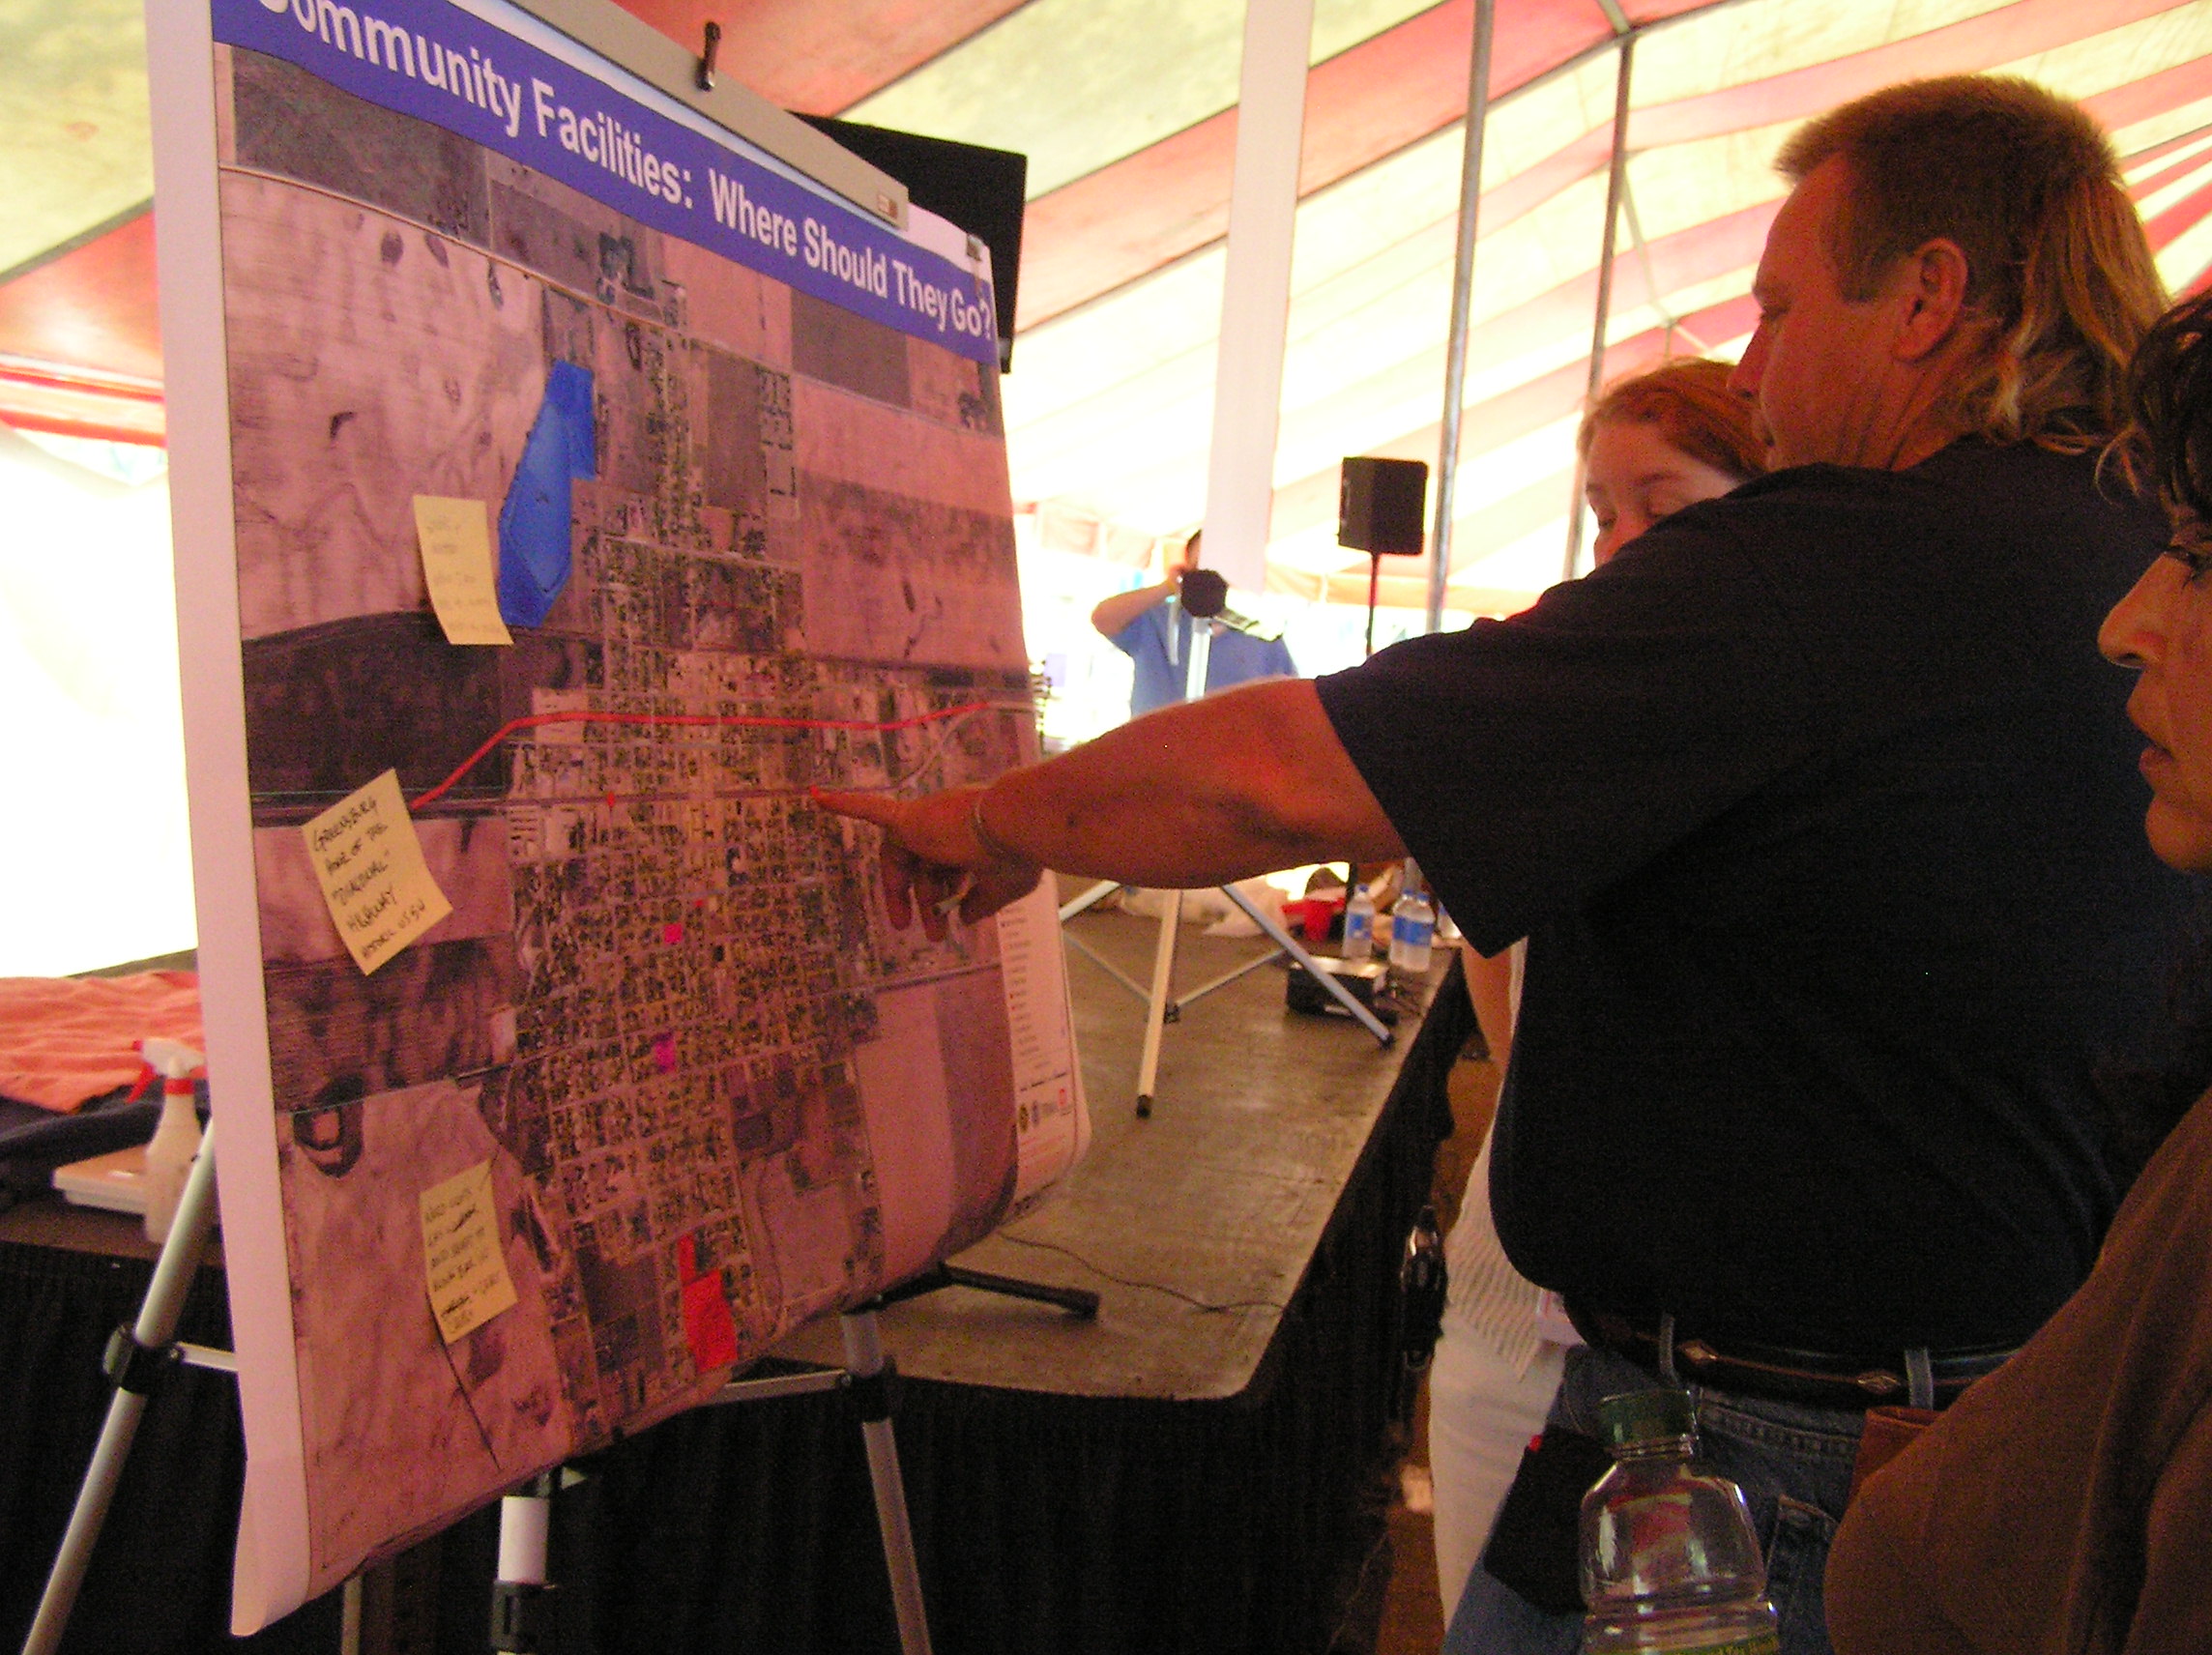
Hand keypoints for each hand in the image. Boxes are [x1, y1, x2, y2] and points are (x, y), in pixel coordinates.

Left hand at [811, 784, 1041, 938]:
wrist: (1017, 827)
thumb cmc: (1016, 854)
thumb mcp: (1003, 887)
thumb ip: (981, 903)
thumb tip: (963, 919)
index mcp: (970, 837)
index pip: (949, 865)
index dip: (947, 893)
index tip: (952, 921)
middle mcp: (947, 825)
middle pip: (924, 866)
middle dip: (925, 901)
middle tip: (927, 934)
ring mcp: (927, 819)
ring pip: (904, 860)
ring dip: (900, 894)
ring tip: (903, 925)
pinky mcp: (910, 819)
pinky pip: (872, 810)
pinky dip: (846, 804)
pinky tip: (817, 796)